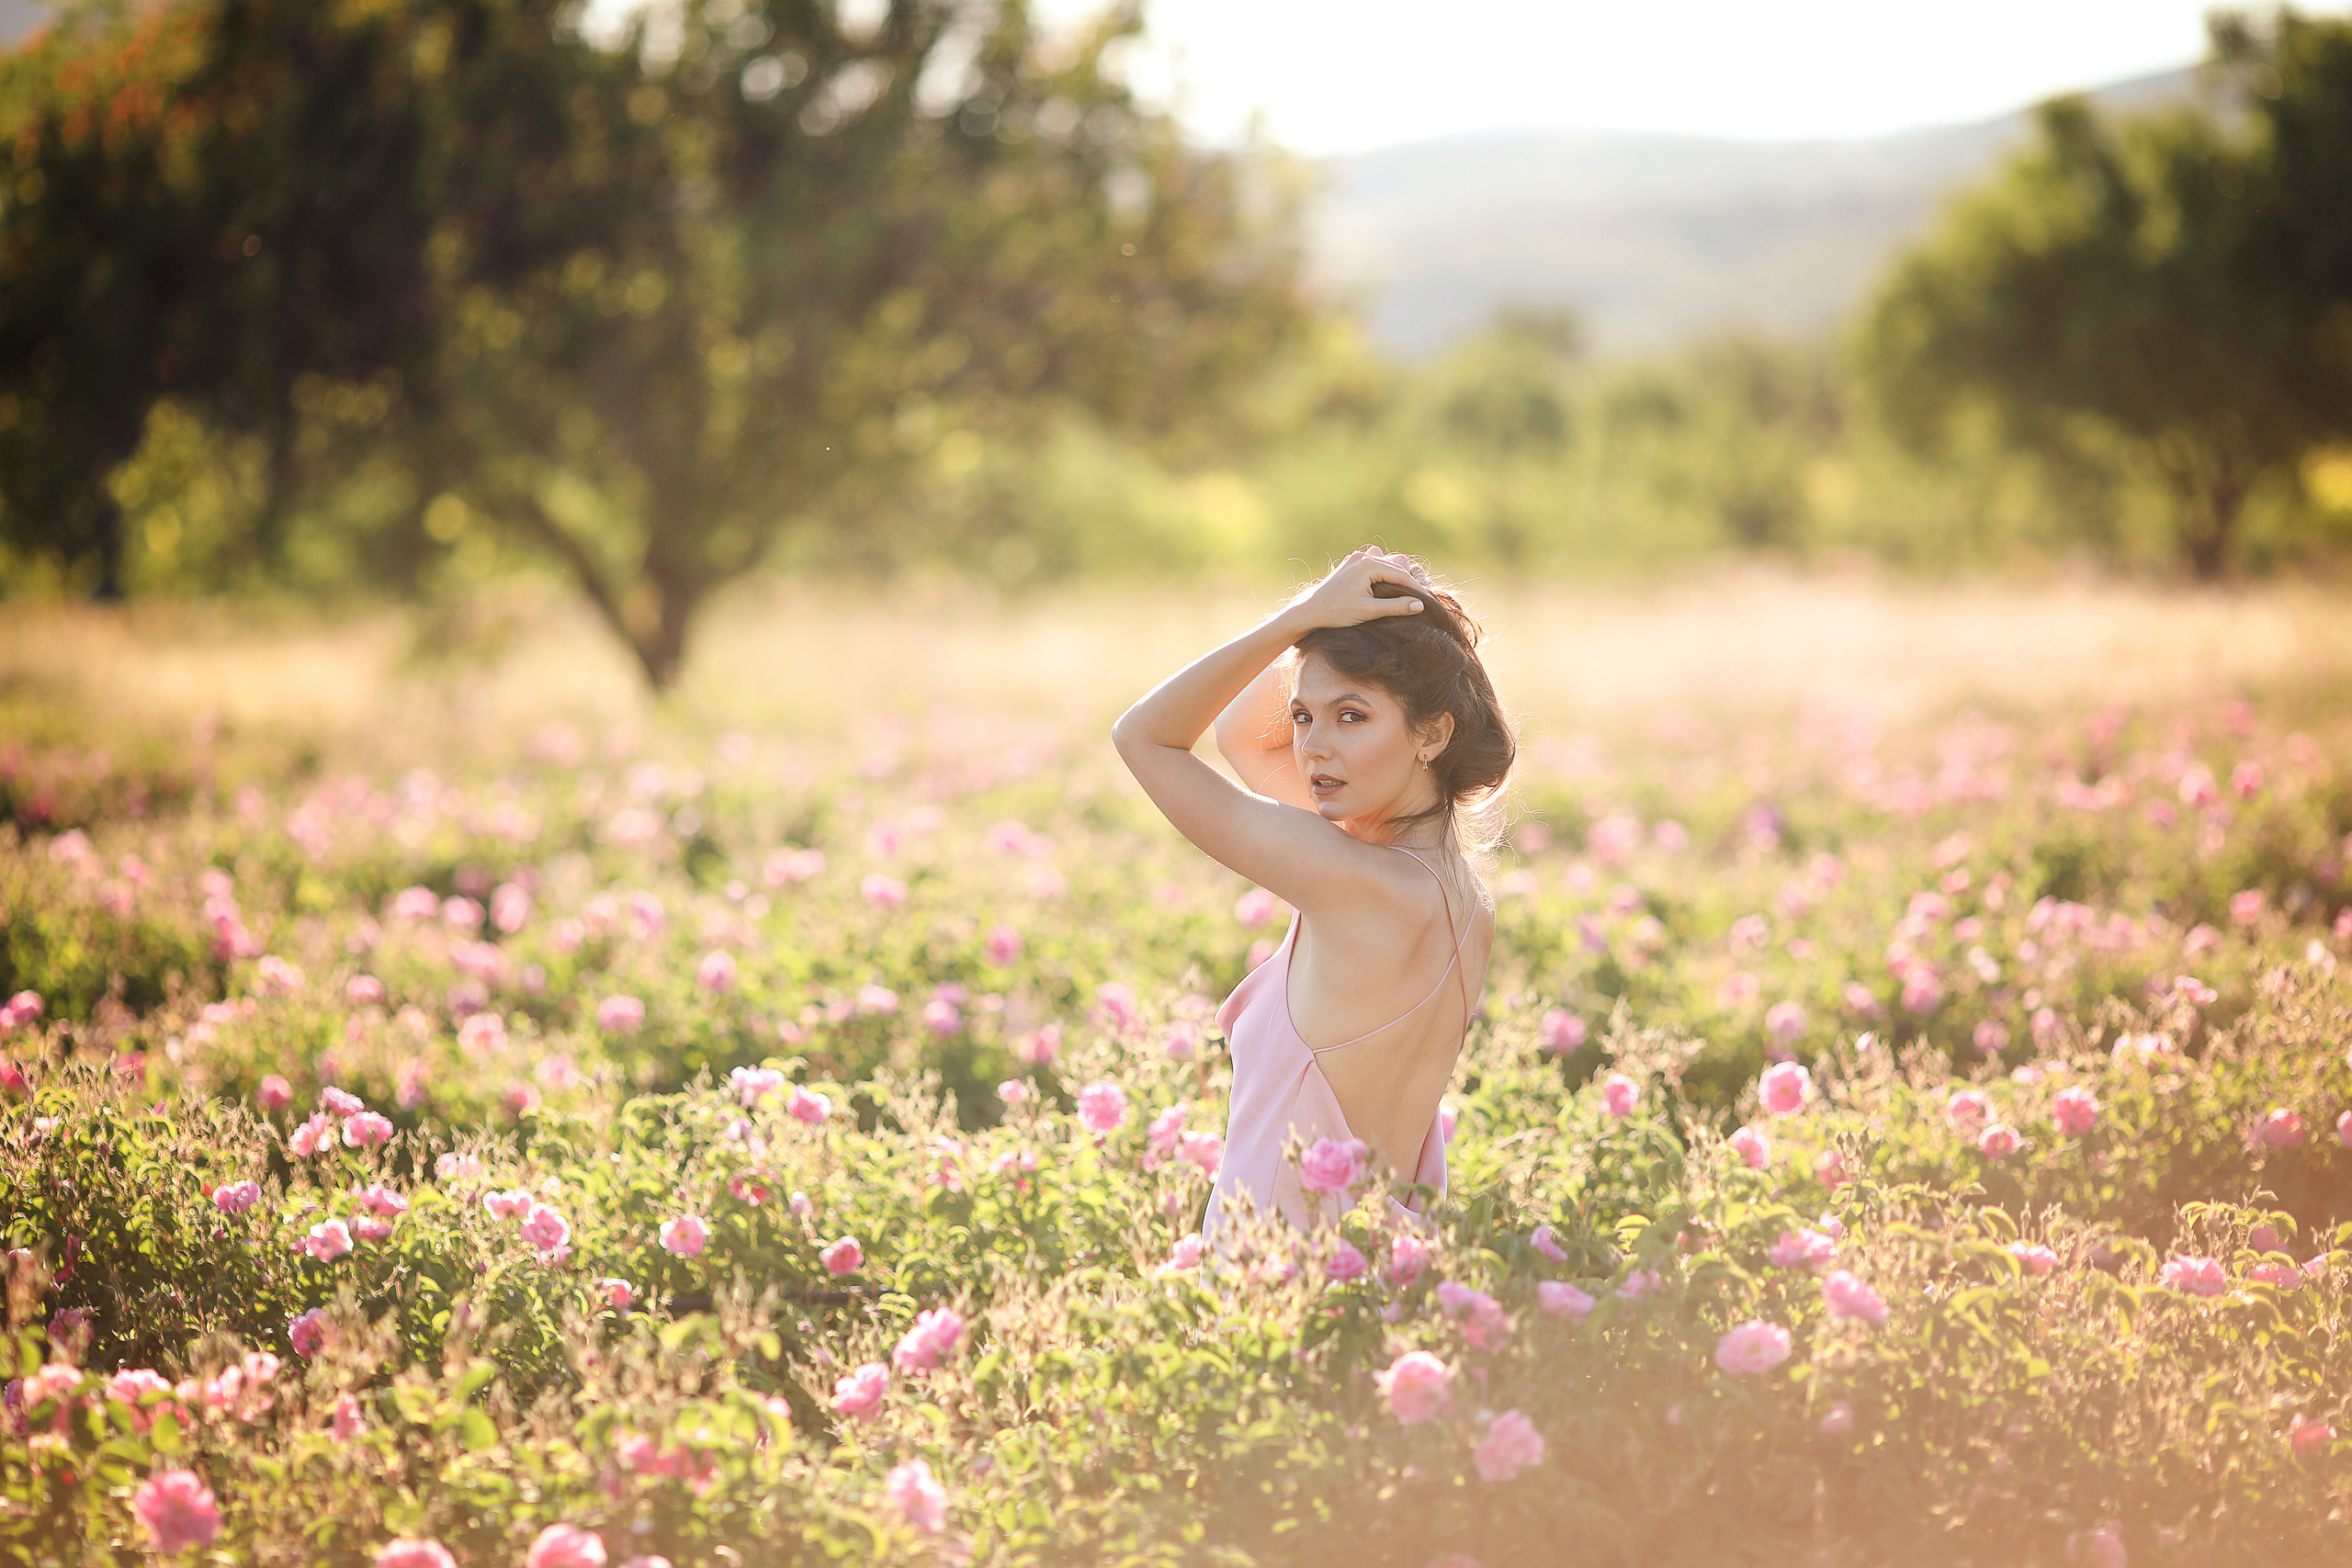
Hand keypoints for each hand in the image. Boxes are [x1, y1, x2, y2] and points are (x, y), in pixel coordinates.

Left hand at [1286, 549, 1429, 633]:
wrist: (1310, 610)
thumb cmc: (1337, 612)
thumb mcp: (1369, 611)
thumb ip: (1396, 606)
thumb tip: (1420, 605)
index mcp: (1368, 565)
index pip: (1401, 575)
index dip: (1416, 588)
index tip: (1428, 601)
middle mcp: (1363, 557)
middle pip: (1395, 567)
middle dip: (1408, 582)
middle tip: (1420, 598)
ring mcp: (1355, 558)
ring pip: (1385, 563)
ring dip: (1396, 575)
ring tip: (1406, 592)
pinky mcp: (1350, 564)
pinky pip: (1374, 563)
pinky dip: (1383, 573)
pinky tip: (1386, 586)